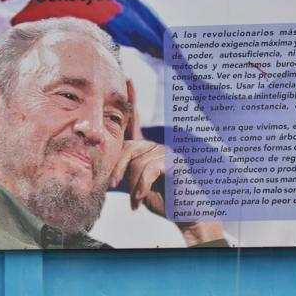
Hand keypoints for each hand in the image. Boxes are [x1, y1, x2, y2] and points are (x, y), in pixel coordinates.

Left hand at [109, 80, 224, 246]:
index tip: (127, 80)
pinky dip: (140, 189)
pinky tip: (141, 201)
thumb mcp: (137, 185)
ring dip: (132, 185)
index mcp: (147, 149)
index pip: (135, 123)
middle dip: (117, 169)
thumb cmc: (163, 201)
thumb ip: (125, 171)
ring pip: (135, 161)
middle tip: (113, 186)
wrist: (189, 215)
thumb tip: (107, 170)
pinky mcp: (174, 161)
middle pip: (126, 147)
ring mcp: (167, 151)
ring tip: (136, 200)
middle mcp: (157, 145)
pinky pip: (147, 170)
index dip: (131, 100)